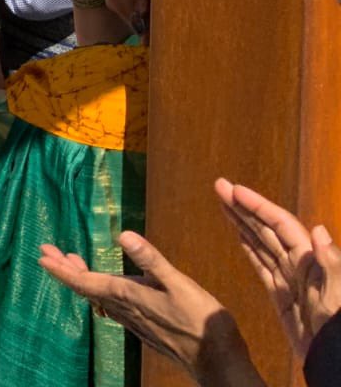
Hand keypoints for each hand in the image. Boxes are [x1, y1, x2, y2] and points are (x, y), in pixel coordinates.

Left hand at [39, 233, 259, 384]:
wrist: (217, 363)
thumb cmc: (202, 323)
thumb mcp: (179, 284)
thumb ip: (150, 260)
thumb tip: (123, 234)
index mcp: (129, 297)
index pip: (85, 282)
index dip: (62, 269)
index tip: (42, 256)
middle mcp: (126, 310)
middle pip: (86, 288)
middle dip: (65, 269)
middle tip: (48, 251)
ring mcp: (134, 321)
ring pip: (99, 297)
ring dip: (82, 278)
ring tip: (71, 261)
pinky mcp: (145, 327)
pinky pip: (113, 306)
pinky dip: (101, 290)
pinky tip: (106, 287)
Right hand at [218, 178, 340, 357]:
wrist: (336, 361)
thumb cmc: (340, 330)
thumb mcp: (340, 297)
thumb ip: (333, 266)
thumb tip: (318, 230)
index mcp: (311, 262)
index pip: (280, 225)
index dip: (257, 206)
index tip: (234, 189)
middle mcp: (299, 265)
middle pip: (267, 229)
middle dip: (243, 207)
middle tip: (219, 186)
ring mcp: (289, 280)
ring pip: (261, 243)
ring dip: (241, 222)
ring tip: (223, 202)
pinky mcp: (281, 296)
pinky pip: (261, 265)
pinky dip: (248, 248)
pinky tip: (238, 236)